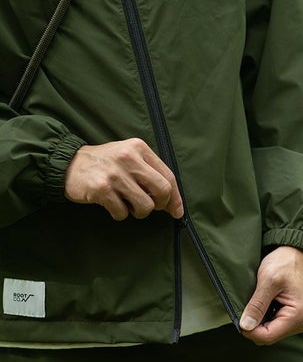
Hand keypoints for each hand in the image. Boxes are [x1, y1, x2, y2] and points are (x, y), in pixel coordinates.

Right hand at [65, 138, 183, 220]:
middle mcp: (129, 158)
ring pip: (145, 205)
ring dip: (139, 212)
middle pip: (162, 191)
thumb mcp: (129, 157)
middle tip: (149, 207)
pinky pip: (123, 212)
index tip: (176, 212)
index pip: (168, 176)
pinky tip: (113, 205)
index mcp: (139, 148)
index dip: (176, 198)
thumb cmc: (105, 164)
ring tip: (128, 205)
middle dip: (160, 205)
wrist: (68, 164)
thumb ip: (150, 173)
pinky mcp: (102, 188)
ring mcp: (115, 173)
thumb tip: (173, 202)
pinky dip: (120, 214)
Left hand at [240, 246, 302, 345]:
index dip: (249, 330)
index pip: (268, 336)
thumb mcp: (268, 281)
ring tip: (256, 302)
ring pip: (270, 332)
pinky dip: (264, 318)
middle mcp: (302, 323)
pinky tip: (262, 305)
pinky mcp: (293, 318)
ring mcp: (299, 321)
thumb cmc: (283, 263)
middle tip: (246, 306)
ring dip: (258, 321)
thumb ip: (257, 305)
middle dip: (254, 326)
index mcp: (299, 316)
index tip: (238, 317)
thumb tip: (245, 327)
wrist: (294, 253)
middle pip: (268, 336)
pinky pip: (273, 325)